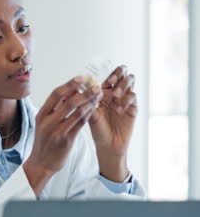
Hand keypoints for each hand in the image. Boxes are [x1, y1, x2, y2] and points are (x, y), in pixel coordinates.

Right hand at [24, 76, 102, 194]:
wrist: (41, 163)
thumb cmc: (44, 142)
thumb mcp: (44, 123)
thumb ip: (54, 109)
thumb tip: (69, 92)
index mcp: (41, 115)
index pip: (56, 94)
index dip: (70, 84)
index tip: (81, 78)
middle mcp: (48, 122)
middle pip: (68, 101)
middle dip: (84, 92)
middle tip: (96, 86)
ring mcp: (57, 131)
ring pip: (77, 112)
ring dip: (90, 102)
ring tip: (99, 96)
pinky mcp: (66, 140)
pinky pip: (80, 124)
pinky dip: (89, 115)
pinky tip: (95, 109)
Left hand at [88, 65, 136, 181]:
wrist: (108, 145)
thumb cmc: (97, 130)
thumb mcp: (89, 114)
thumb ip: (88, 101)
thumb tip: (82, 85)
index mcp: (102, 91)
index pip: (105, 74)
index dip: (102, 72)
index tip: (96, 80)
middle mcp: (114, 92)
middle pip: (121, 71)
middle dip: (117, 73)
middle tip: (111, 81)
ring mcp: (125, 98)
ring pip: (130, 80)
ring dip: (122, 85)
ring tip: (115, 96)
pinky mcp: (133, 106)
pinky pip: (133, 95)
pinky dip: (126, 100)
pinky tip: (119, 110)